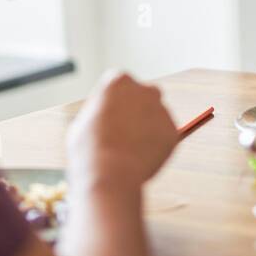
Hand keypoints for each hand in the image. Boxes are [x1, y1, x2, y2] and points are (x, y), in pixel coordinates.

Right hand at [66, 71, 177, 192]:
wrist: (109, 173)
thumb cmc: (88, 149)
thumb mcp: (83, 122)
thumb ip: (99, 112)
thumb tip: (105, 117)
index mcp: (119, 81)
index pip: (119, 85)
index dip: (112, 103)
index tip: (107, 117)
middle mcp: (144, 90)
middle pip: (143, 96)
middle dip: (136, 110)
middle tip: (122, 132)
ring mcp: (161, 110)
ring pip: (155, 118)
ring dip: (146, 130)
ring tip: (127, 152)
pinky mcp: (172, 131)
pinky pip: (163, 137)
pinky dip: (155, 147)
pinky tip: (139, 159)